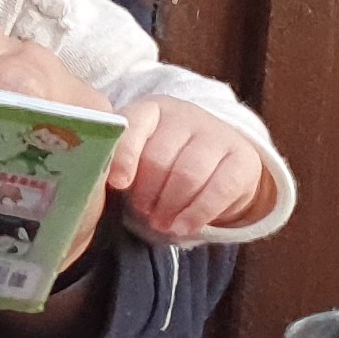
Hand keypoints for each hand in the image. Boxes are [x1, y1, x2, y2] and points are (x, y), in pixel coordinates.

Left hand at [111, 97, 270, 239]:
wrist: (219, 164)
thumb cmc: (164, 162)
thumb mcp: (139, 156)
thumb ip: (118, 163)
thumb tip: (95, 186)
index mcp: (150, 110)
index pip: (133, 125)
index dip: (124, 156)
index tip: (119, 184)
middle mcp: (185, 116)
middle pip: (160, 157)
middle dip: (147, 193)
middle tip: (142, 213)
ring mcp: (217, 134)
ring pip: (189, 174)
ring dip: (170, 206)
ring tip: (160, 223)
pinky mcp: (243, 159)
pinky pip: (220, 189)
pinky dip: (198, 213)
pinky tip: (184, 227)